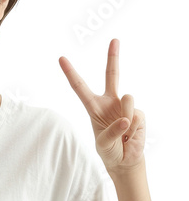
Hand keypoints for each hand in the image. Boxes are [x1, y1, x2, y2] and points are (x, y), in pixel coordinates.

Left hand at [59, 39, 144, 172]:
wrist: (126, 160)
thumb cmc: (109, 150)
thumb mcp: (103, 144)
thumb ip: (111, 132)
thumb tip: (126, 119)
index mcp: (93, 106)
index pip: (79, 86)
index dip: (70, 72)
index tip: (61, 58)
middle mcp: (110, 102)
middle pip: (111, 75)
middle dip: (113, 57)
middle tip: (114, 40)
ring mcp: (125, 106)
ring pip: (127, 99)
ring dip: (125, 119)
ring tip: (123, 134)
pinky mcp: (139, 114)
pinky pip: (136, 116)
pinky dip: (134, 129)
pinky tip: (132, 135)